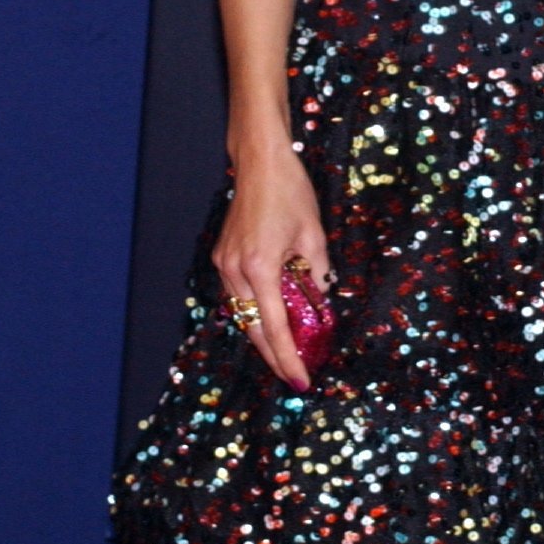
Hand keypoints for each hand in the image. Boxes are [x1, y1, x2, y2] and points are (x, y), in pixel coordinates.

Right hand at [213, 135, 331, 390]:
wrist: (259, 162)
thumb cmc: (291, 193)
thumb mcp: (314, 236)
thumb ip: (317, 276)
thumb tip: (322, 305)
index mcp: (260, 268)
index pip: (275, 328)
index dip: (288, 358)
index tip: (300, 380)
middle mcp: (235, 271)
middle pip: (254, 329)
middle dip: (275, 356)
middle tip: (296, 376)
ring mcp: (224, 264)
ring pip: (244, 314)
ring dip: (265, 335)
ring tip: (289, 355)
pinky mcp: (222, 258)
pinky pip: (239, 296)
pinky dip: (256, 312)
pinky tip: (274, 321)